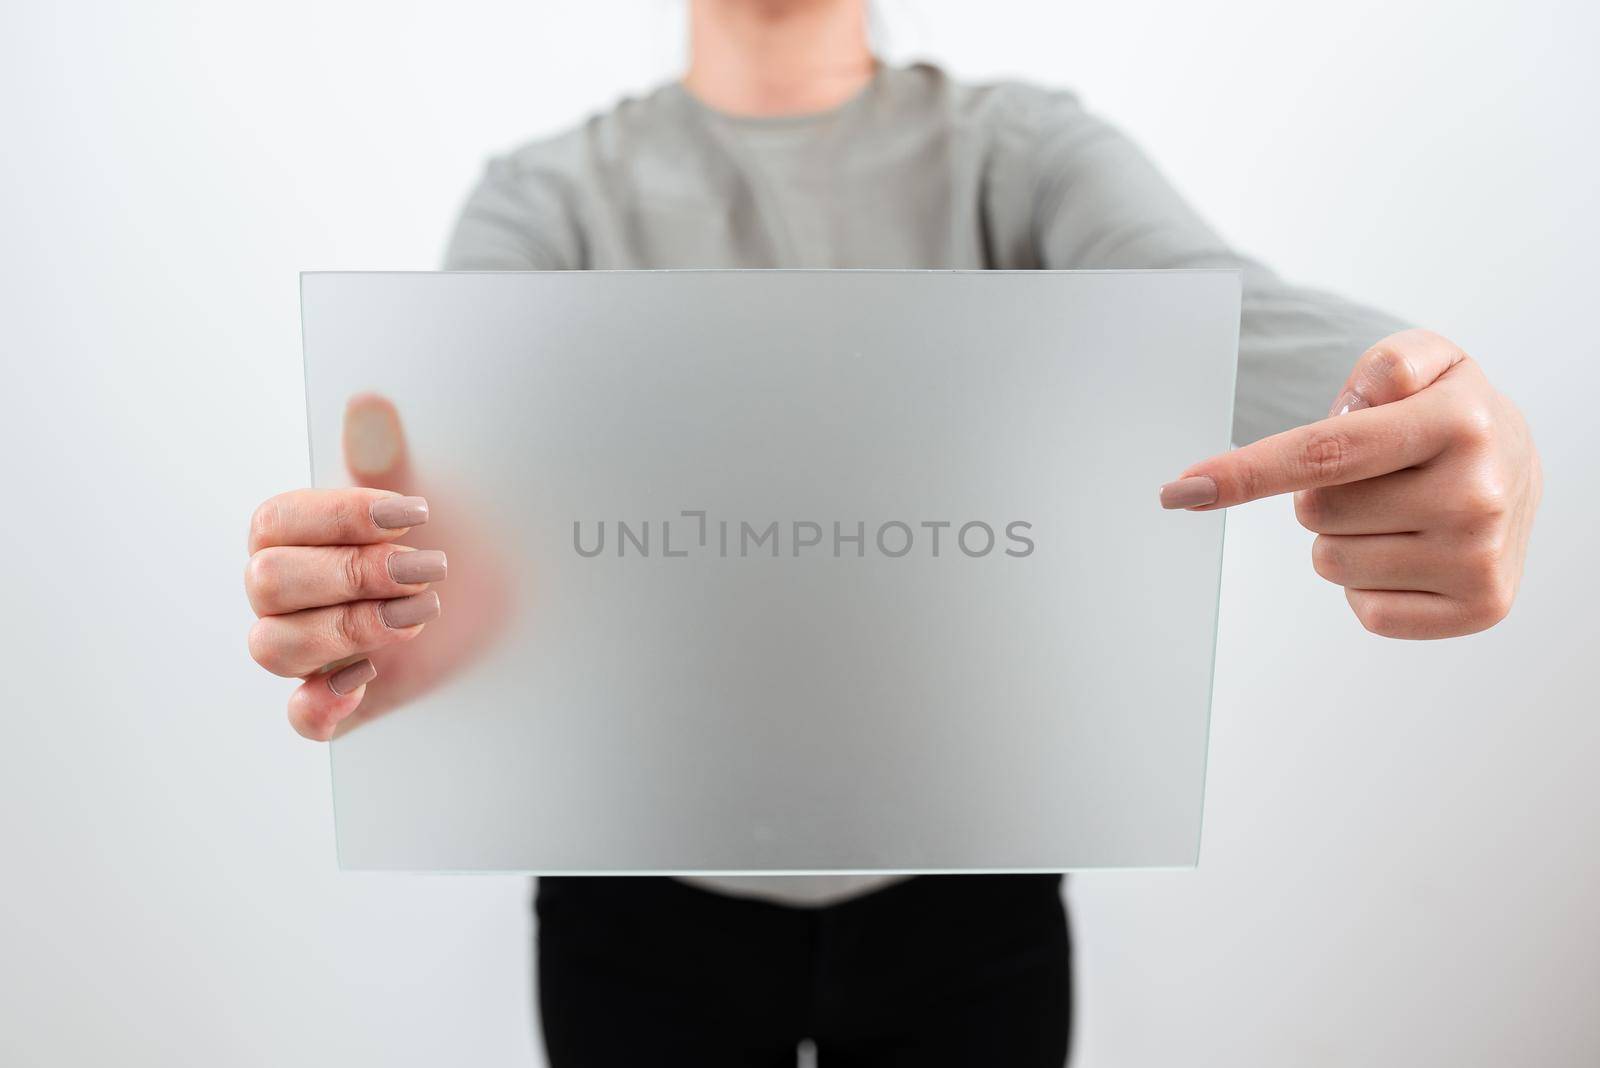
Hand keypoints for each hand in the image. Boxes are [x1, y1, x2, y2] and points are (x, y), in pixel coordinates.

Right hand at [245, 394, 505, 738]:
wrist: (497, 597)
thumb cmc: (443, 539)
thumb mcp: (421, 501)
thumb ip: (387, 462)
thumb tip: (368, 405)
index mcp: (291, 535)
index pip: (277, 522)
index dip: (340, 517)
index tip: (409, 513)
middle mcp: (287, 593)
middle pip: (269, 585)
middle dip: (351, 574)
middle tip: (424, 566)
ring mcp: (309, 646)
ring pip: (275, 647)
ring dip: (346, 630)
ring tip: (417, 613)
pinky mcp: (338, 696)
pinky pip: (301, 716)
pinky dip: (320, 706)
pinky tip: (362, 682)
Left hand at [1161, 328, 1540, 638]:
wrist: (1520, 467)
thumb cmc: (1450, 413)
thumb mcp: (1428, 358)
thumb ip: (1387, 363)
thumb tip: (1354, 407)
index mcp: (1458, 423)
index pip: (1326, 453)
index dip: (1245, 472)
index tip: (1180, 490)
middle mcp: (1476, 494)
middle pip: (1315, 512)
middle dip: (1326, 493)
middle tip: (1381, 475)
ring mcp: (1480, 559)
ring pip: (1332, 562)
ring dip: (1348, 538)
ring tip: (1401, 511)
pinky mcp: (1481, 609)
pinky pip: (1366, 610)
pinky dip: (1372, 583)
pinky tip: (1415, 551)